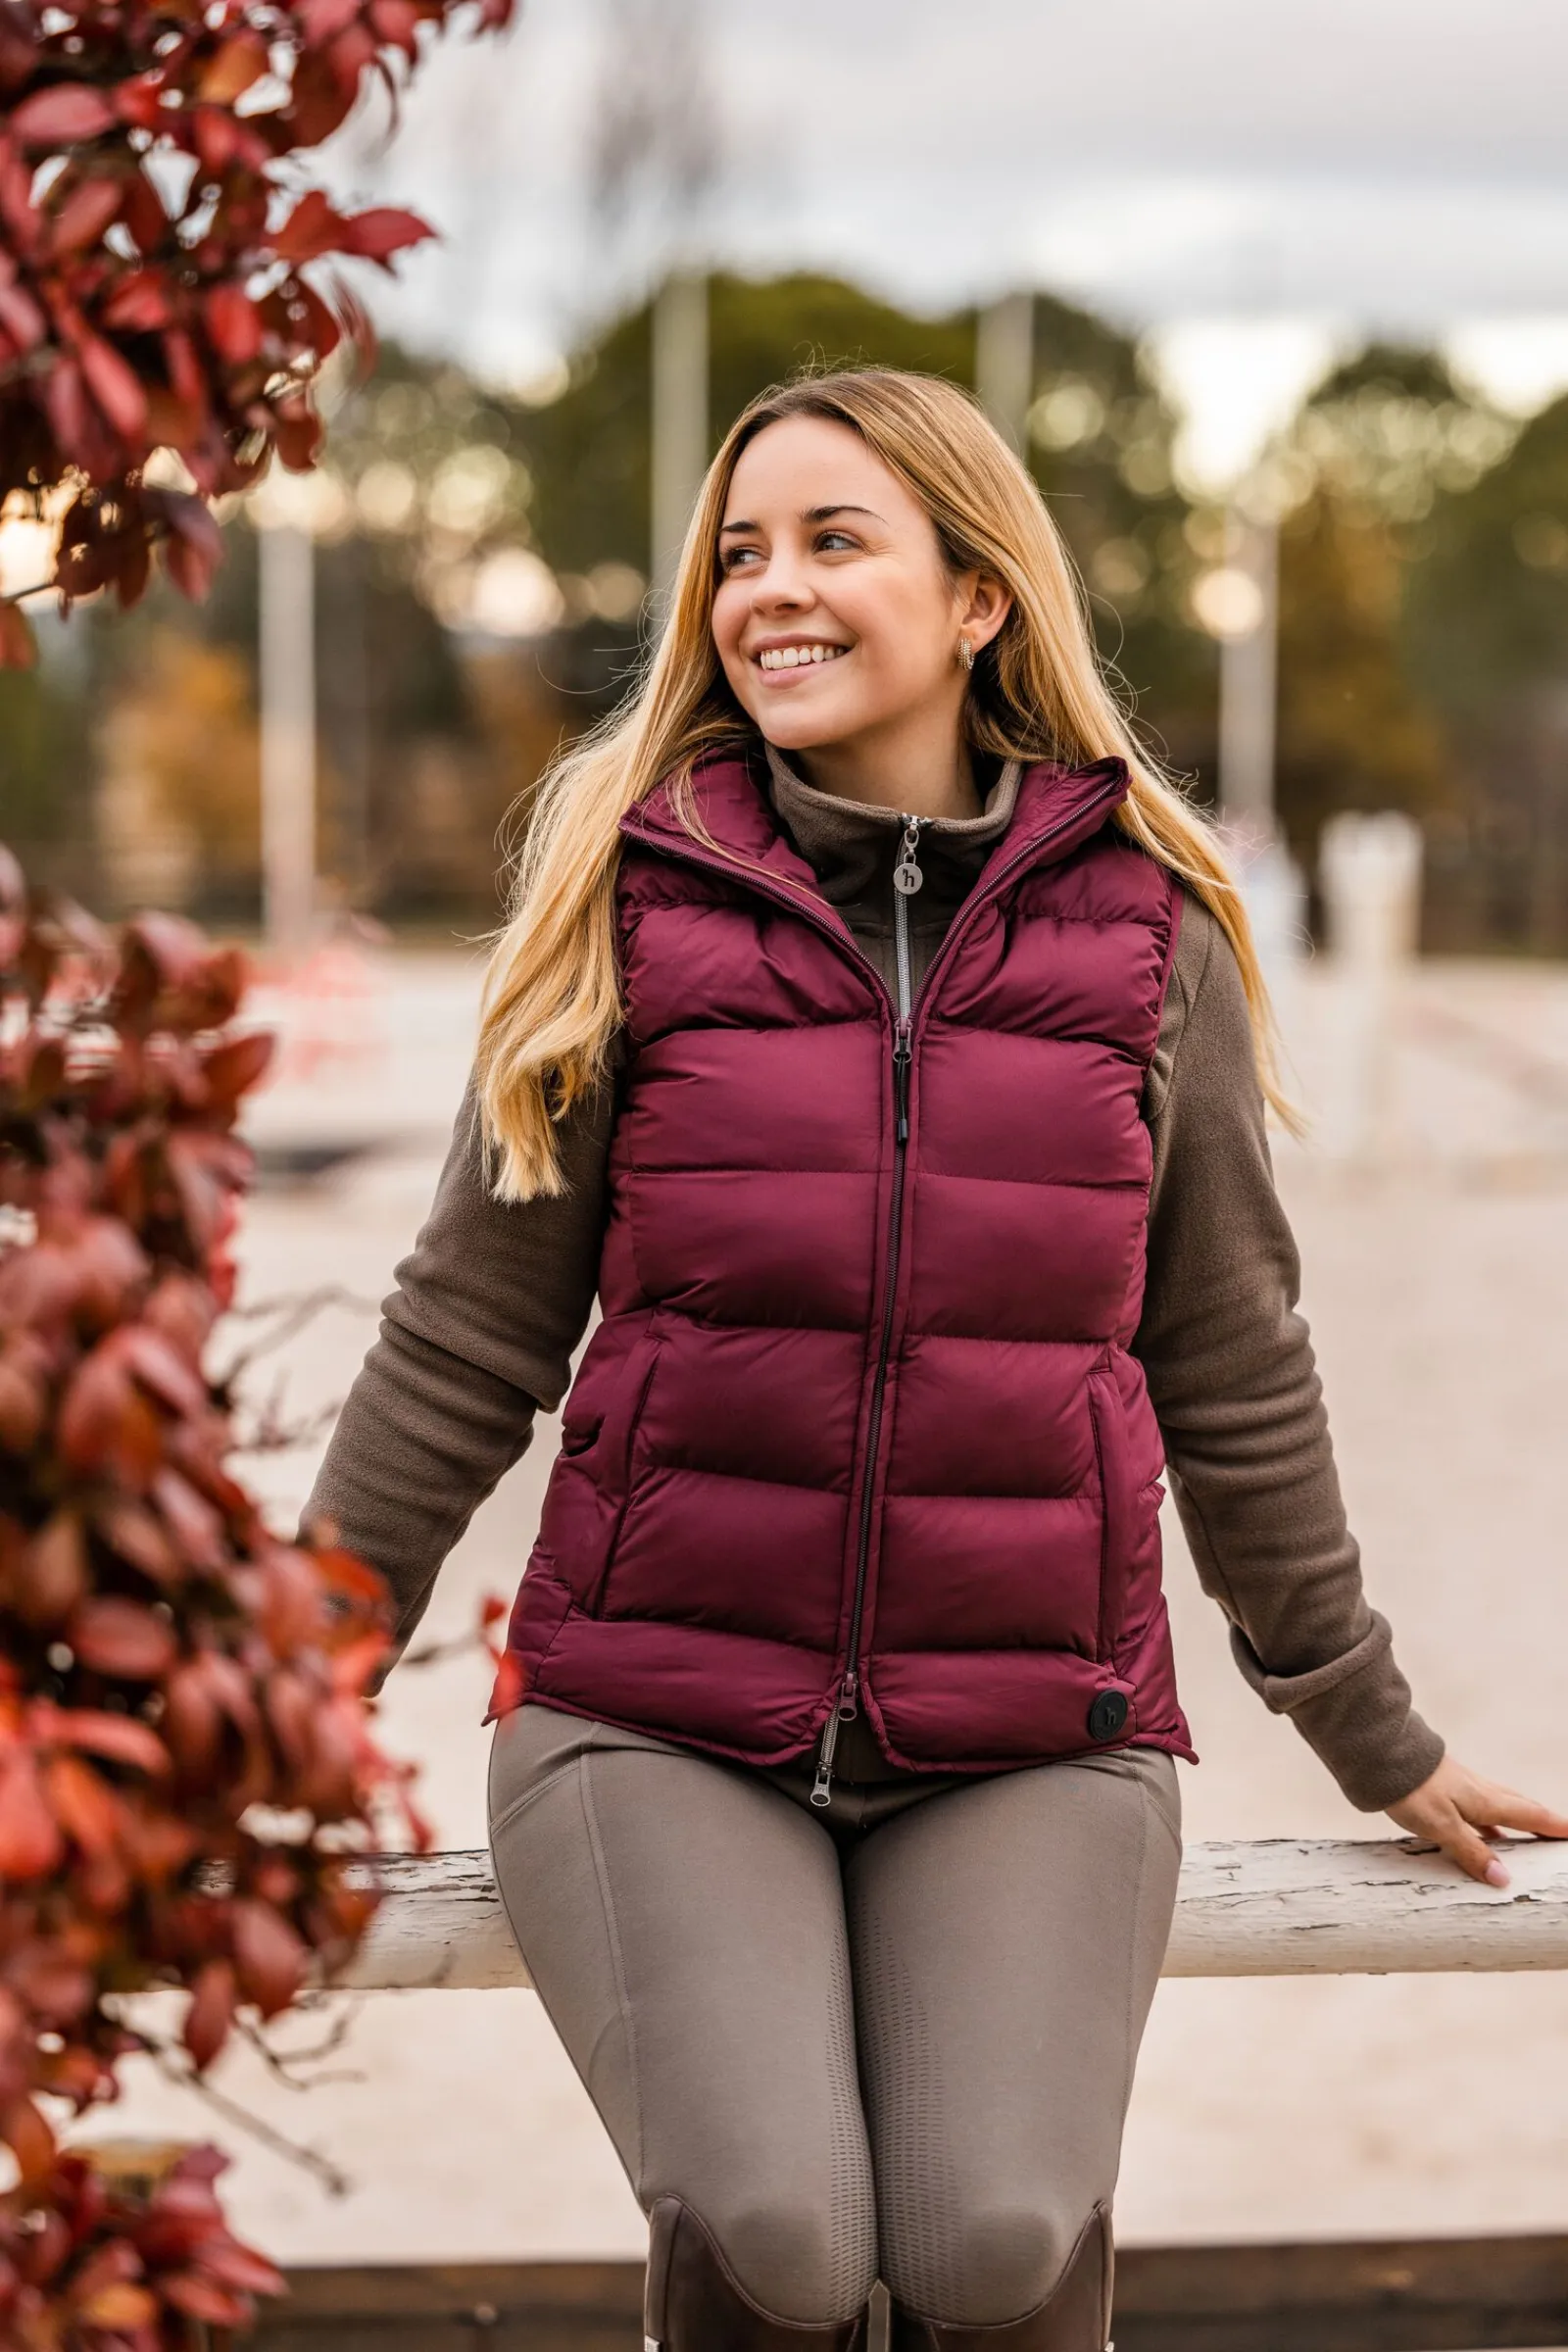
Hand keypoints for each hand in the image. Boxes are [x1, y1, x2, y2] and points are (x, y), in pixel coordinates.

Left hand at [1385, 1754, 1567, 1885]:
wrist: (1380, 1754)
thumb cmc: (1412, 1789)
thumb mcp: (1442, 1826)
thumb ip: (1472, 1851)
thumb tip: (1503, 1878)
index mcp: (1486, 1800)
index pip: (1531, 1815)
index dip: (1556, 1825)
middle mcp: (1480, 1791)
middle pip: (1521, 1808)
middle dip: (1543, 1822)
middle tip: (1559, 1834)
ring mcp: (1462, 1788)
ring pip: (1500, 1807)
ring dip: (1518, 1822)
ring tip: (1528, 1840)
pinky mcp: (1444, 1788)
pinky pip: (1478, 1809)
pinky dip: (1490, 1823)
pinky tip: (1483, 1833)